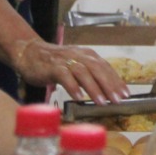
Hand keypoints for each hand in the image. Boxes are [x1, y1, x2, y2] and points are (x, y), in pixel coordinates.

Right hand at [14, 39, 129, 103]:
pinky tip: (78, 97)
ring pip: (84, 72)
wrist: (30, 53)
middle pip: (98, 69)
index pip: (106, 67)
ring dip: (94, 88)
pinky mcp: (53, 67)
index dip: (117, 80)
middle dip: (110, 85)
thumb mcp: (76, 66)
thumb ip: (89, 75)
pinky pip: (65, 76)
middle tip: (118, 99)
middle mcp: (79, 55)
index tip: (125, 94)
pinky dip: (72, 86)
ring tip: (101, 101)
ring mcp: (66, 60)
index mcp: (88, 55)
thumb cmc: (55, 63)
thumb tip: (106, 91)